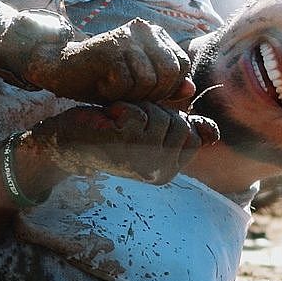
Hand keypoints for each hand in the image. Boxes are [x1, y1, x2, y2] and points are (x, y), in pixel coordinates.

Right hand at [25, 18, 194, 105]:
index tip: (145, 93)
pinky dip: (113, 94)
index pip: (182, 65)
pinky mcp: (110, 48)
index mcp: (155, 34)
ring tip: (112, 89)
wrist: (59, 67)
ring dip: (130, 96)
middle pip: (169, 73)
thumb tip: (190, 90)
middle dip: (152, 94)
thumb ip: (166, 86)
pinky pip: (126, 84)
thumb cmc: (101, 78)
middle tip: (128, 95)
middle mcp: (144, 29)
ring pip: (148, 81)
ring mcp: (127, 36)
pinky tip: (100, 85)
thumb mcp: (139, 85)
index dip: (168, 88)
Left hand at [28, 102, 218, 184]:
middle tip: (129, 122)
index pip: (193, 137)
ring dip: (138, 108)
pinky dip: (123, 107)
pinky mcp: (121, 145)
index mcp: (167, 172)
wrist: (67, 143)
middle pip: (179, 125)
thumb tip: (214, 132)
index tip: (146, 126)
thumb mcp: (151, 133)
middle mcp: (157, 173)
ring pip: (160, 117)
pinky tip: (109, 119)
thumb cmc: (111, 134)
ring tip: (119, 121)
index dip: (171, 120)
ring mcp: (139, 161)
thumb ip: (184, 131)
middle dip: (156, 112)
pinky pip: (138, 112)